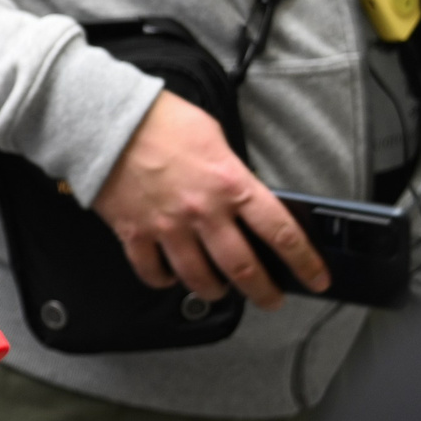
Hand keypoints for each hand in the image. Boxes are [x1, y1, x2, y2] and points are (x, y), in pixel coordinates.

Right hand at [92, 91, 324, 305]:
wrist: (104, 120)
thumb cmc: (157, 120)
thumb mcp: (212, 136)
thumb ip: (230, 170)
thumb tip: (239, 192)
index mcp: (230, 185)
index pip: (280, 231)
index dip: (304, 261)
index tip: (316, 277)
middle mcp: (203, 212)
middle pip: (243, 268)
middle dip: (263, 292)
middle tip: (271, 300)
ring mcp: (167, 227)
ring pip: (199, 279)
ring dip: (214, 291)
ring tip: (220, 291)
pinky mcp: (134, 233)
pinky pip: (153, 272)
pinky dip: (164, 280)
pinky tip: (171, 276)